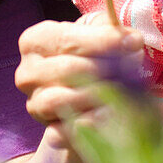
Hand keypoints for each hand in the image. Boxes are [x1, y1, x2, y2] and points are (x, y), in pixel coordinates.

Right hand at [15, 15, 143, 147]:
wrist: (88, 95)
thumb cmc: (92, 54)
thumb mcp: (98, 31)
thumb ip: (110, 29)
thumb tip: (130, 39)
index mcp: (34, 41)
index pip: (66, 40)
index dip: (102, 40)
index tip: (133, 41)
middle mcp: (27, 74)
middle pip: (67, 70)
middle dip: (105, 67)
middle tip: (135, 65)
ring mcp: (35, 106)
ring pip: (64, 101)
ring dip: (99, 95)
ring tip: (125, 87)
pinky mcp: (49, 133)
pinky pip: (69, 132)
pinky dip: (92, 124)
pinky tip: (112, 114)